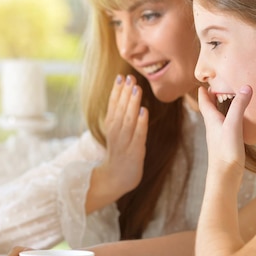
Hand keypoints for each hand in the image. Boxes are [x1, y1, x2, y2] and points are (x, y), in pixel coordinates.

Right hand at [96, 74, 147, 196]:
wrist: (115, 178)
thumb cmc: (119, 153)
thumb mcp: (117, 133)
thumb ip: (120, 117)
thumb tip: (127, 97)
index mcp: (111, 126)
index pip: (113, 105)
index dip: (117, 91)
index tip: (121, 76)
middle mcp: (116, 132)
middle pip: (120, 109)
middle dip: (125, 93)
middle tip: (130, 77)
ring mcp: (124, 142)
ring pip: (128, 119)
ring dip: (132, 104)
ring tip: (136, 89)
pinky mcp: (134, 152)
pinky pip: (138, 135)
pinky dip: (140, 123)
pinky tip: (144, 111)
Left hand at [197, 85, 251, 172]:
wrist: (224, 178)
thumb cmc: (225, 152)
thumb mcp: (233, 126)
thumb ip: (239, 107)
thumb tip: (246, 87)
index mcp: (211, 120)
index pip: (205, 102)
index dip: (204, 91)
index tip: (204, 81)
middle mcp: (213, 127)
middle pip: (210, 108)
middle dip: (213, 96)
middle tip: (219, 85)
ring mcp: (220, 136)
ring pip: (219, 117)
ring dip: (222, 107)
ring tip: (230, 99)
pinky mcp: (227, 144)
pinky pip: (227, 126)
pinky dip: (231, 118)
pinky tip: (239, 120)